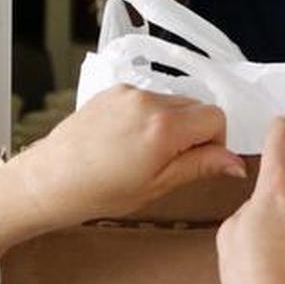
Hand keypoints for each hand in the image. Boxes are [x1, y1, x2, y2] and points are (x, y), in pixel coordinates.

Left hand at [14, 86, 244, 229]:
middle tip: (171, 162)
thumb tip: (236, 162)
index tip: (199, 160)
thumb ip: (200, 166)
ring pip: (173, 101)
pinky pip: (148, 98)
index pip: (216, 117)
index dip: (215, 142)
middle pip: (197, 105)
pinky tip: (128, 140)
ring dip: (172, 123)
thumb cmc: (98, 192)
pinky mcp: (112, 90)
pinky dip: (149, 115)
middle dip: (195, 131)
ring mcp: (129, 92)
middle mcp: (149, 101)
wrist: (48, 181)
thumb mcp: (157, 186)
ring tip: (145, 153)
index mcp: (164, 127)